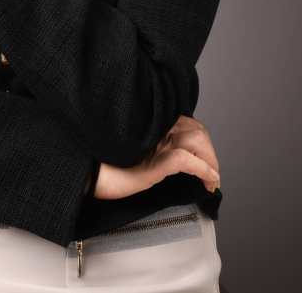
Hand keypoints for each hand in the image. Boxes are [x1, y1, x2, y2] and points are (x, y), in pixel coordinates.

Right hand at [92, 116, 219, 199]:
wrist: (89, 174)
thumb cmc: (110, 165)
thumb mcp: (139, 152)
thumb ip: (157, 144)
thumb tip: (183, 155)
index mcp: (153, 123)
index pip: (190, 123)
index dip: (204, 141)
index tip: (208, 161)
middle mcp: (157, 127)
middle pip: (198, 131)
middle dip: (211, 153)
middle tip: (212, 174)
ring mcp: (155, 143)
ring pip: (197, 141)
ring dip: (211, 161)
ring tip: (211, 179)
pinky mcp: (153, 162)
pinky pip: (185, 160)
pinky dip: (203, 169)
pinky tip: (207, 179)